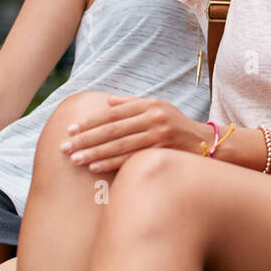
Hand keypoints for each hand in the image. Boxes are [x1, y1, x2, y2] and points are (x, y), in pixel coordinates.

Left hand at [59, 94, 209, 172]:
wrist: (205, 142)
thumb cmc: (176, 125)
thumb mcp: (158, 108)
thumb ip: (132, 105)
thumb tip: (107, 102)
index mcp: (149, 105)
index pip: (113, 113)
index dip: (90, 121)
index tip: (71, 129)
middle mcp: (154, 118)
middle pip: (113, 129)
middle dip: (86, 138)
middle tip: (65, 146)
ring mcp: (159, 135)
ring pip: (119, 145)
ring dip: (94, 153)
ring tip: (74, 159)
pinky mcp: (162, 151)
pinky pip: (131, 159)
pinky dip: (111, 163)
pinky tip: (95, 167)